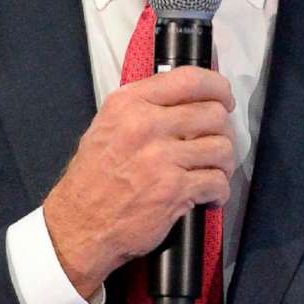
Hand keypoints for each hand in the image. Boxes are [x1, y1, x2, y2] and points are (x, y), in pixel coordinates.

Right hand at [42, 67, 237, 298]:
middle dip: (223, 131)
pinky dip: (219, 192)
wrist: (80, 224)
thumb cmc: (93, 179)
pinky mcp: (174, 189)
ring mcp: (161, 158)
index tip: (223, 99)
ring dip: (224, 163)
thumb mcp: (107, 127)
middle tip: (216, 144)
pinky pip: (217, 182)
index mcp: (128, 104)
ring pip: (221, 148)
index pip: (188, 79)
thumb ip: (143, 107)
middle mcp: (144, 125)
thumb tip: (187, 100)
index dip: (216, 87)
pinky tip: (208, 196)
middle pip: (213, 114)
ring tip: (212, 172)